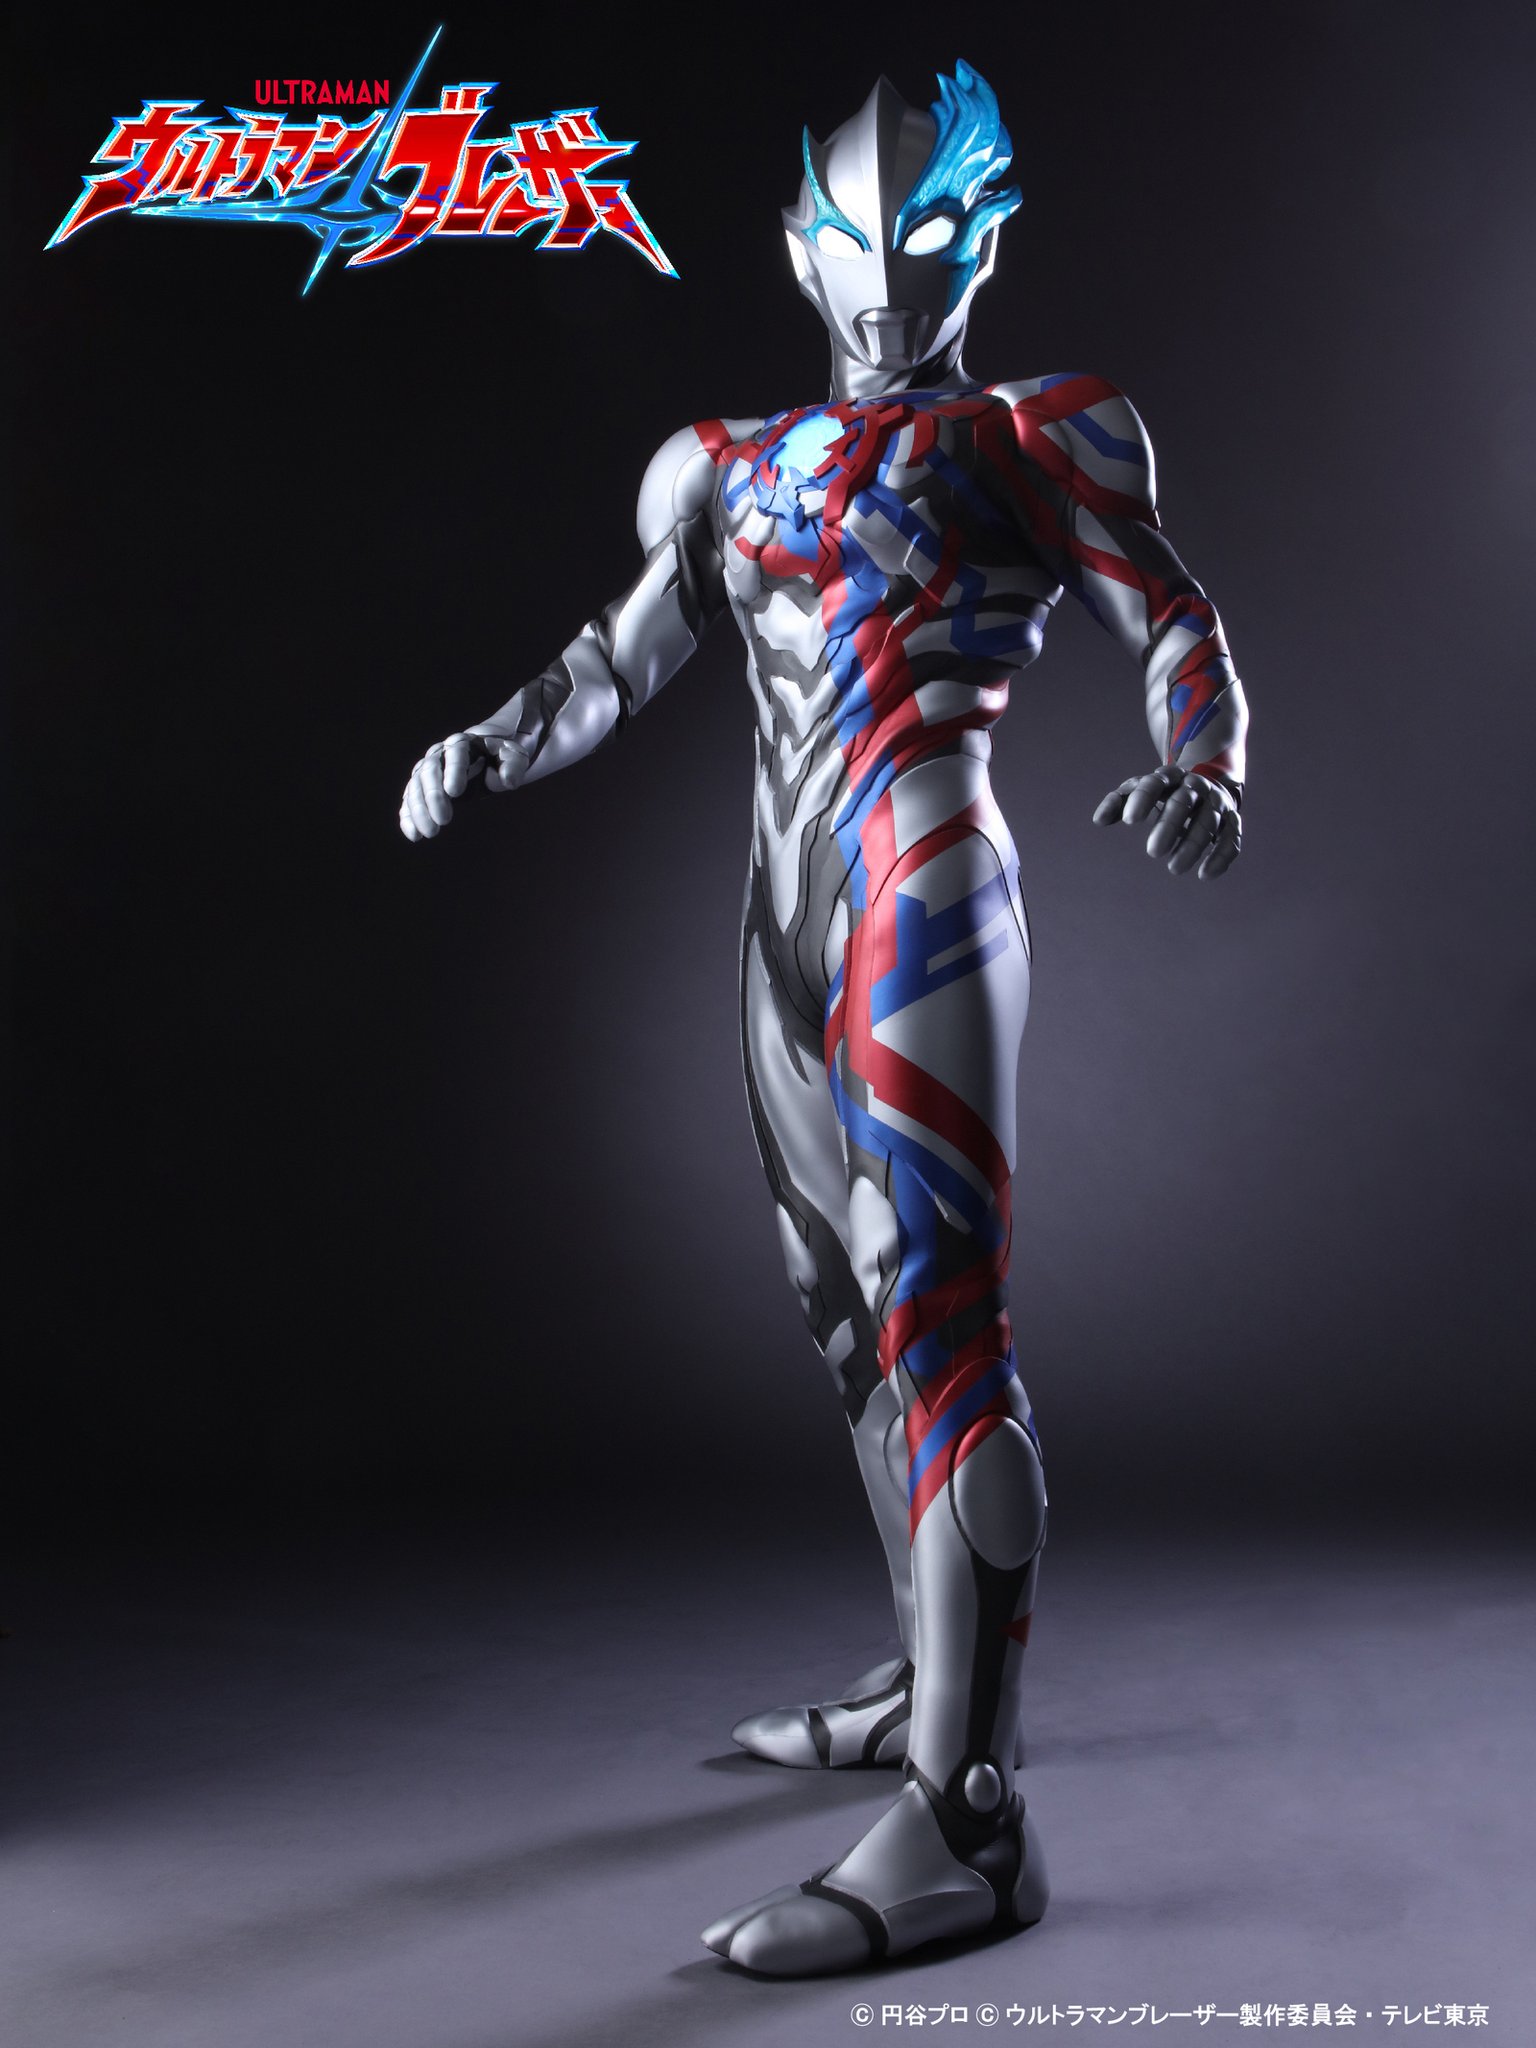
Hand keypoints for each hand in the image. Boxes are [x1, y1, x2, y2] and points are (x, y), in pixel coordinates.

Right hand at [398, 731, 532, 841]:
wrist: (484, 757)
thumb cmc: (499, 757)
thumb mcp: (514, 757)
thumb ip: (513, 766)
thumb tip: (509, 781)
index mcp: (462, 743)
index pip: (455, 754)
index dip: (454, 772)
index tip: (454, 793)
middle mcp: (439, 754)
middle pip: (429, 771)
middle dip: (433, 796)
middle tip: (443, 821)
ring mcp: (427, 770)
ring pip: (415, 786)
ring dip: (419, 810)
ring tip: (430, 833)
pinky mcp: (421, 787)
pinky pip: (410, 800)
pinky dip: (408, 817)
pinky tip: (413, 835)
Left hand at [1092, 764, 1240, 878]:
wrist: (1205, 787)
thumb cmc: (1162, 794)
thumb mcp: (1138, 792)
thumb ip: (1118, 802)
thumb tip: (1098, 820)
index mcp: (1169, 776)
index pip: (1154, 783)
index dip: (1142, 800)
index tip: (1129, 821)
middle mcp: (1196, 785)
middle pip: (1183, 802)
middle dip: (1169, 825)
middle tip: (1152, 852)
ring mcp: (1216, 802)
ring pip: (1208, 821)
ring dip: (1192, 845)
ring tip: (1173, 868)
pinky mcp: (1232, 820)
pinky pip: (1231, 838)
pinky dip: (1220, 856)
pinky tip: (1204, 875)